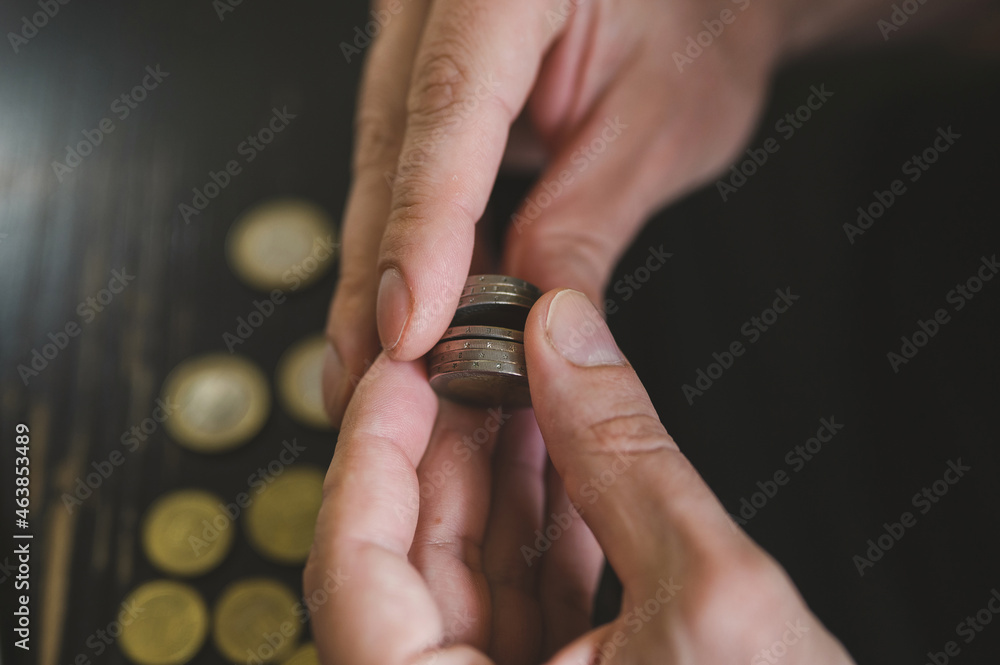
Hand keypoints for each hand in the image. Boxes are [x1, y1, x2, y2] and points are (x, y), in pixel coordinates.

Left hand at [305, 288, 855, 664]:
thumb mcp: (711, 603)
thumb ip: (624, 457)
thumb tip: (565, 339)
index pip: (351, 571)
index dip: (371, 453)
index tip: (400, 372)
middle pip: (409, 565)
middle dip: (449, 445)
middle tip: (477, 357)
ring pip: (472, 577)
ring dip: (502, 473)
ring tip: (528, 384)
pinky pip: (528, 601)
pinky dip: (547, 523)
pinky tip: (567, 453)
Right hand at [322, 0, 791, 423]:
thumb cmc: (697, 29)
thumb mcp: (659, 128)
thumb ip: (582, 222)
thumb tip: (525, 322)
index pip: (447, 107)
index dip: (424, 228)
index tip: (410, 327)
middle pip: (392, 147)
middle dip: (381, 275)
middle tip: (376, 379)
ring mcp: (420, 32)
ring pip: (381, 167)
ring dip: (380, 272)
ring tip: (378, 366)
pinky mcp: (421, 78)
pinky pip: (400, 169)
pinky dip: (406, 245)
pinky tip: (403, 313)